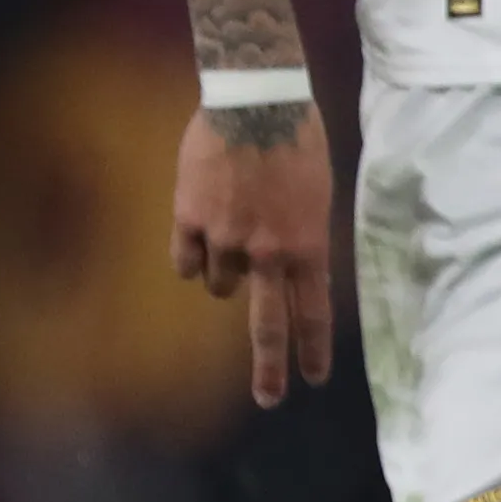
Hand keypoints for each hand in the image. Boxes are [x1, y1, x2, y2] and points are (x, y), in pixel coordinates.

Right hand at [171, 98, 338, 407]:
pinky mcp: (189, 220)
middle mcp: (266, 253)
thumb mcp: (316, 193)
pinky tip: (197, 232)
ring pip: (217, 284)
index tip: (314, 380)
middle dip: (269, 368)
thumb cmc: (296, 139)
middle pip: (266, 325)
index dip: (313, 350)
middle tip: (269, 399)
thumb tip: (285, 262)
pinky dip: (190, 253)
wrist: (252, 102)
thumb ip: (300, 235)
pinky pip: (184, 259)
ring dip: (222, 272)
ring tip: (227, 235)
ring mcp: (224, 240)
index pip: (313, 312)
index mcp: (306, 245)